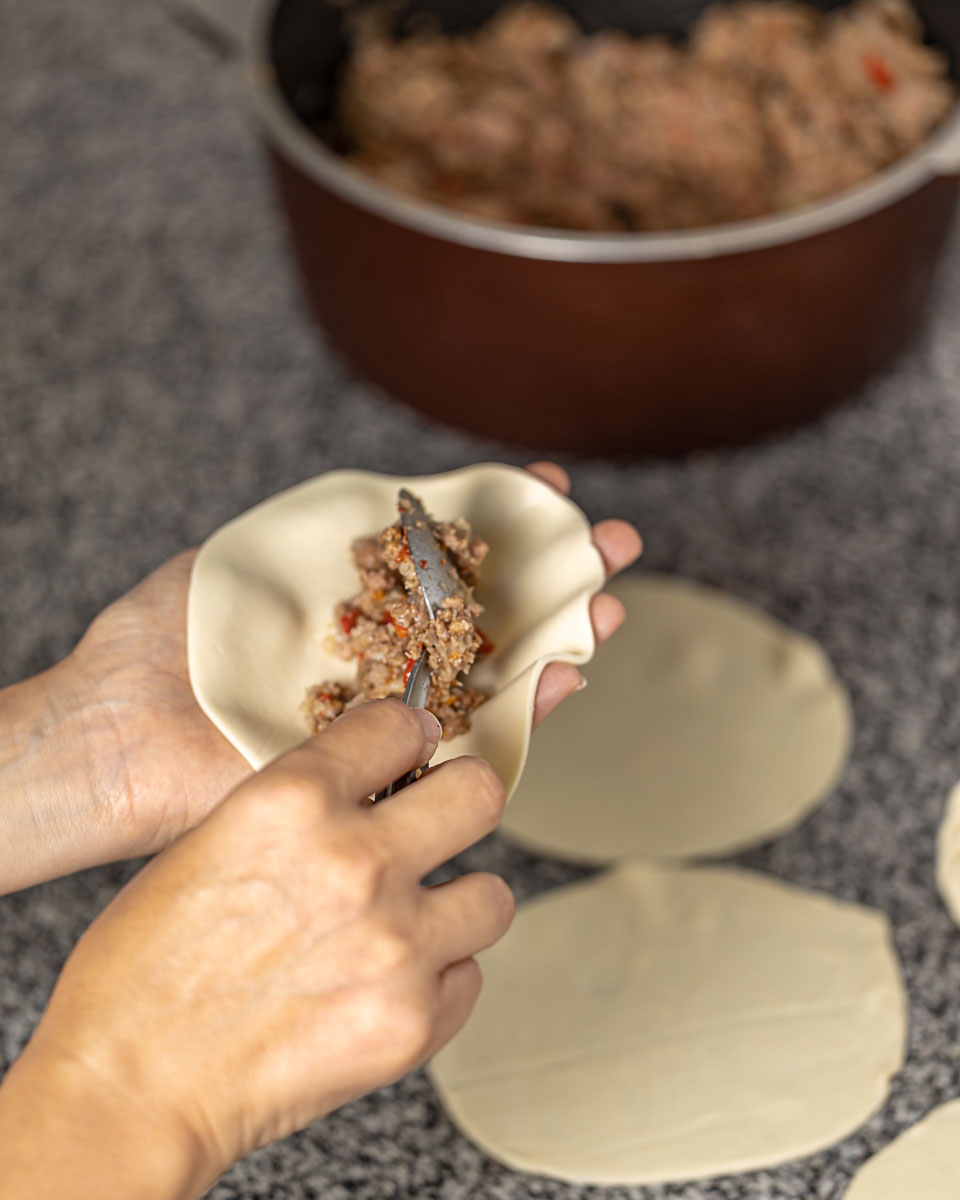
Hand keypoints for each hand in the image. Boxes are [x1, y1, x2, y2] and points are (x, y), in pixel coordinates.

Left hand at [0, 463, 639, 891]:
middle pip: (485, 610)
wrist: (115, 738)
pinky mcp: (387, 771)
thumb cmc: (154, 648)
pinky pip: (472, 741)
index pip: (443, 555)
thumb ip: (301, 538)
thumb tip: (378, 509)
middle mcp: (378, 659)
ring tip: (611, 595)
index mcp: (349, 606)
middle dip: (553, 573)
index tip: (545, 484)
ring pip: (495, 672)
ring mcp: (387, 714)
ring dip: (560, 632)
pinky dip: (526, 707)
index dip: (499, 520)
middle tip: (609, 540)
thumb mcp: (230, 562)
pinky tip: (570, 669)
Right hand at [0, 701, 513, 1198]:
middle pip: (480, 793)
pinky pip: (469, 976)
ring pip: (492, 894)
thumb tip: (371, 782)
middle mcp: (354, 862)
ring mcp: (394, 945)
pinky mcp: (413, 1021)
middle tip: (439, 823)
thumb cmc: (146, 967)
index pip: (400, 724)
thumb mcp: (209, 839)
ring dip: (455, 905)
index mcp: (291, 802)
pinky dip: (438, 979)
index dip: (408, 735)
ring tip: (412, 922)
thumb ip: (300, 803)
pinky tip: (387, 984)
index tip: (412, 749)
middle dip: (461, 802)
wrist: (130, 1087)